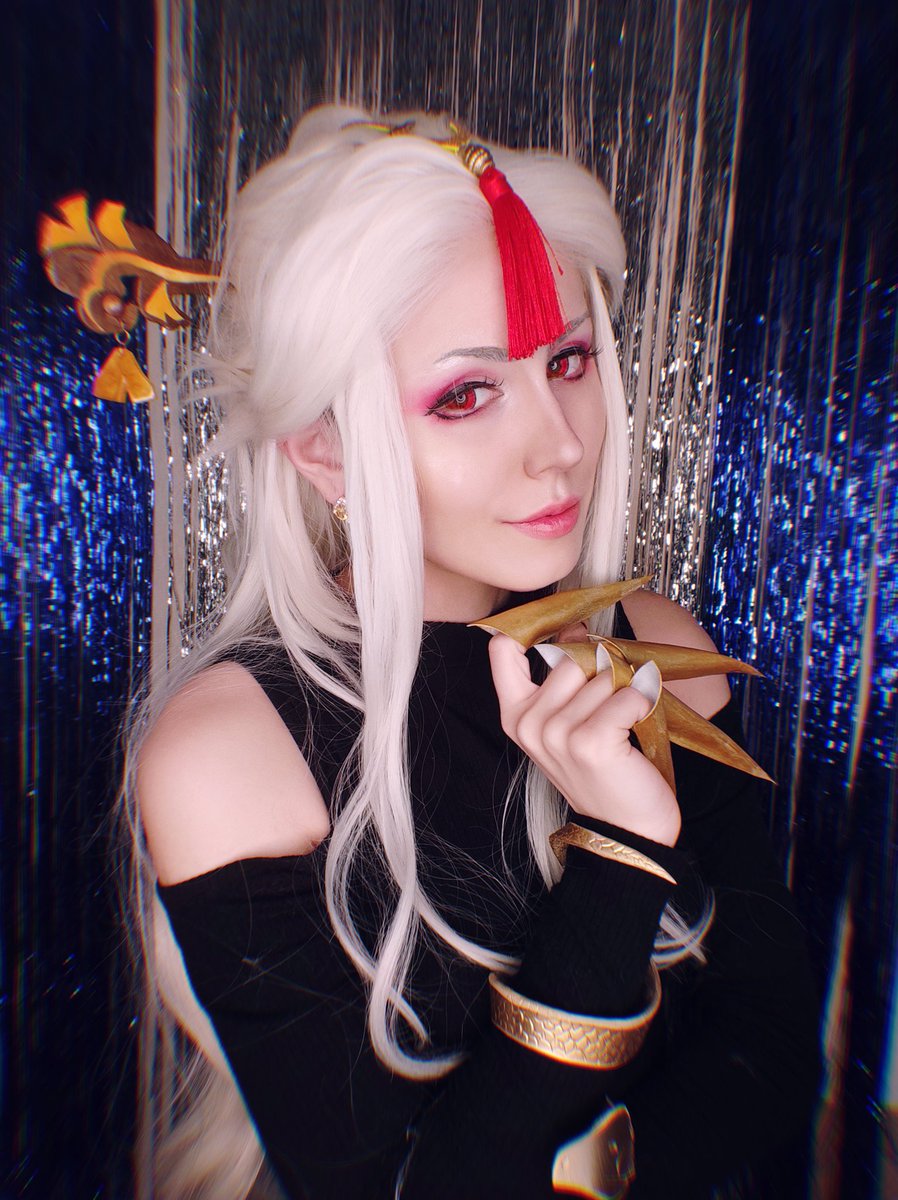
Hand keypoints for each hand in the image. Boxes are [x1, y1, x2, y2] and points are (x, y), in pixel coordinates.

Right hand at [488, 635, 681, 845]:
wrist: (625, 828)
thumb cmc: (600, 770)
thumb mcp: (565, 725)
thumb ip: (560, 680)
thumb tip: (574, 630)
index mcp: (515, 715)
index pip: (504, 649)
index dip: (534, 629)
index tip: (563, 632)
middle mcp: (529, 724)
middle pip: (568, 659)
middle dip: (598, 672)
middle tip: (611, 703)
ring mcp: (557, 735)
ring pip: (601, 677)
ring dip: (623, 692)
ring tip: (624, 723)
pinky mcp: (591, 743)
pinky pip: (625, 695)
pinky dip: (642, 703)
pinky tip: (638, 724)